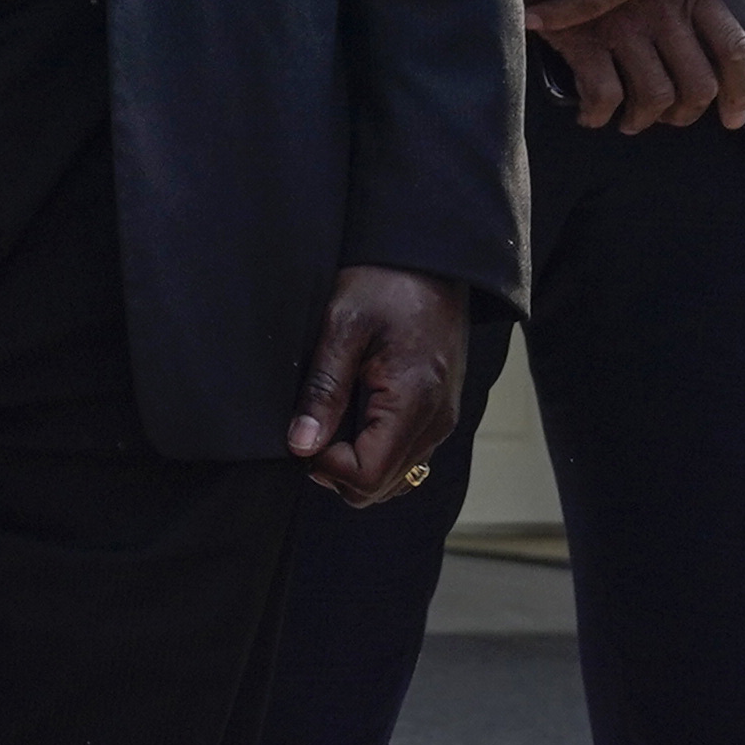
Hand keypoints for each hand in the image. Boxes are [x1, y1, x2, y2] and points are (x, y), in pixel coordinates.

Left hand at [282, 265, 474, 506]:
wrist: (432, 257)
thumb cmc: (386, 281)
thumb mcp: (342, 325)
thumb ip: (323, 389)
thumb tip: (301, 446)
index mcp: (414, 402)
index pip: (367, 477)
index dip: (326, 467)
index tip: (304, 434)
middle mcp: (437, 421)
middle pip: (381, 487)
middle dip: (337, 469)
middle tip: (312, 425)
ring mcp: (442, 420)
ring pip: (394, 478)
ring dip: (356, 462)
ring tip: (332, 417)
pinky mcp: (440, 412)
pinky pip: (406, 456)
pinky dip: (376, 450)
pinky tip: (354, 416)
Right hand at [552, 0, 744, 135]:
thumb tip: (689, 54)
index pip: (733, 47)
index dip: (739, 92)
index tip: (732, 118)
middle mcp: (664, 8)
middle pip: (698, 84)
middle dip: (683, 114)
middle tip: (664, 118)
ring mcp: (625, 24)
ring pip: (655, 97)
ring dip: (642, 120)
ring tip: (628, 120)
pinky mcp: (584, 37)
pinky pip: (605, 96)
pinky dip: (598, 114)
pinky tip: (589, 113)